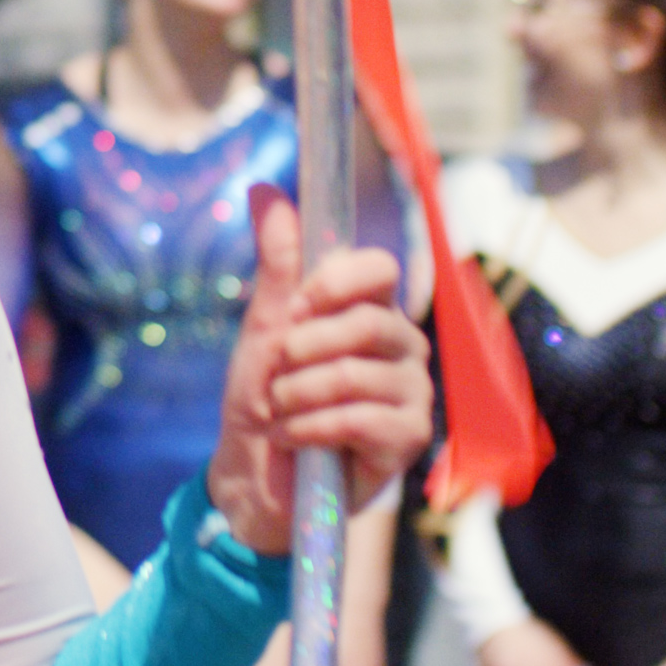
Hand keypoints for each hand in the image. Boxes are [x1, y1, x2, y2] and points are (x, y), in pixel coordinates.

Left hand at [204, 189, 433, 555]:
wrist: (254, 476)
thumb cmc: (264, 400)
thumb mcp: (264, 328)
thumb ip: (277, 265)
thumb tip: (265, 189)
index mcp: (370, 312)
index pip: (380, 269)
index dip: (336, 281)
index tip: (297, 306)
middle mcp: (402, 347)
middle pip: (370, 322)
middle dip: (304, 348)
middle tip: (277, 371)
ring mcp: (412, 394)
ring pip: (358, 374)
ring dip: (299, 395)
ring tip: (280, 410)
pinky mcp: (408, 440)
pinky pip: (361, 419)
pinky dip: (310, 427)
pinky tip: (293, 437)